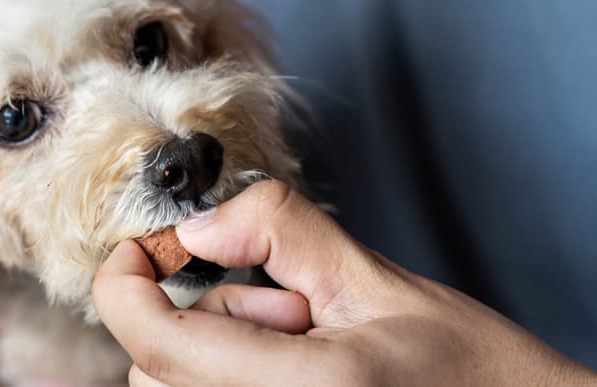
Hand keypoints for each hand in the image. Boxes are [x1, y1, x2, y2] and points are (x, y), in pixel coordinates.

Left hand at [92, 180, 596, 386]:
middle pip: (155, 368)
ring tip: (309, 342)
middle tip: (292, 306)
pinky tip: (298, 365)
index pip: (154, 340)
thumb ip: (280, 231)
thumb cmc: (472, 371)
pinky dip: (230, 372)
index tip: (142, 248)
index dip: (124, 282)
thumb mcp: (376, 280)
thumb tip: (197, 223)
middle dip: (203, 315)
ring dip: (220, 349)